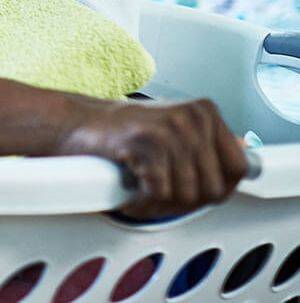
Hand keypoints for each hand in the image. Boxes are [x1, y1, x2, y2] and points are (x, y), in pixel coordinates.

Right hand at [57, 98, 248, 217]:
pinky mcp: (146, 143)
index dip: (218, 188)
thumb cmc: (119, 130)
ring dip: (160, 205)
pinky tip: (130, 193)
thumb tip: (243, 153)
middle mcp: (192, 117)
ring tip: (141, 193)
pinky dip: (142, 203)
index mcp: (204, 112)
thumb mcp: (173, 127)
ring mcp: (170, 129)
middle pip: (214, 188)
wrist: (72, 123)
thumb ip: (208, 142)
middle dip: (185, 202)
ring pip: (187, 195)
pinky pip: (159, 194)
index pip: (239, 167)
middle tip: (160, 195)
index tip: (194, 191)